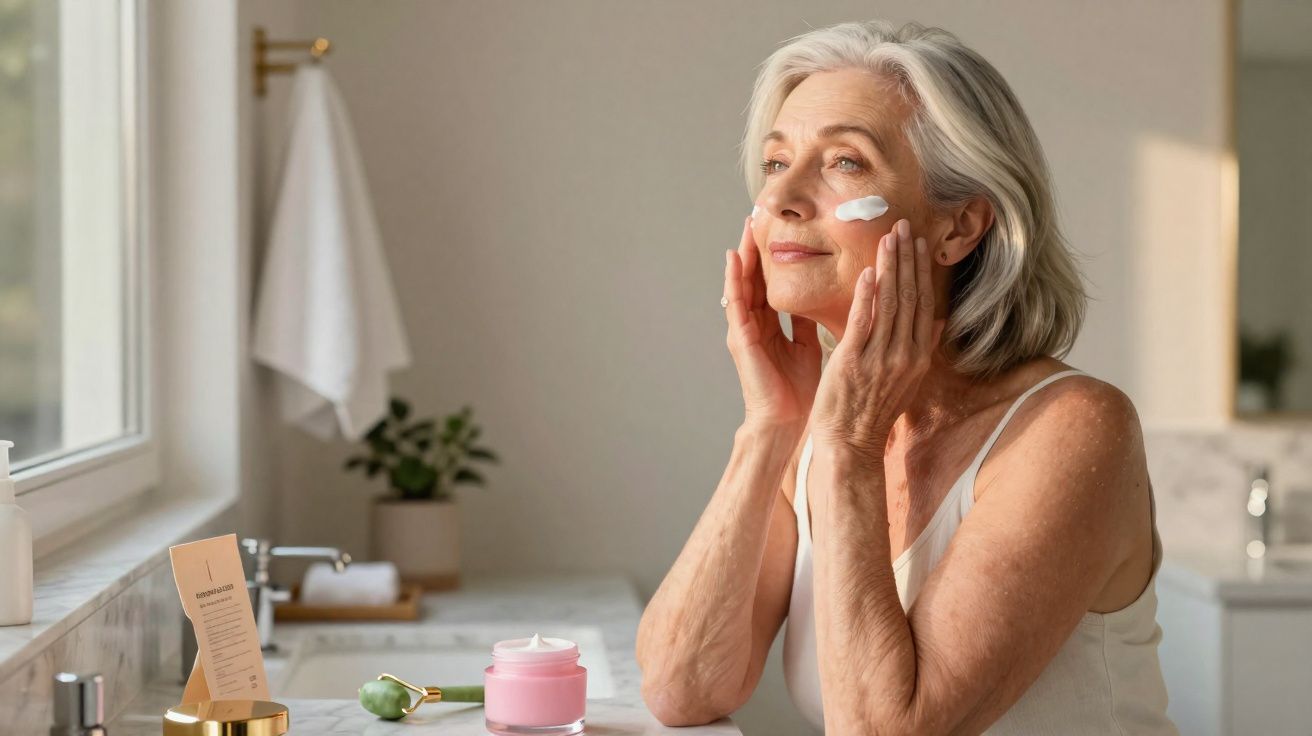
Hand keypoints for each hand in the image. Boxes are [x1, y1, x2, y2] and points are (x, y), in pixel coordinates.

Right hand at [724, 215, 821, 428]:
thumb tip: (820, 298)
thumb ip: (806, 322)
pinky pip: (735, 302)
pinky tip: (734, 257)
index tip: (779, 228)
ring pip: (741, 283)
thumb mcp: (807, 346)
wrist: (789, 421)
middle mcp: (753, 324)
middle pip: (753, 277)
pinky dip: (733, 278)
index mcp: (770, 325)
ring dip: (742, 254)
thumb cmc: (800, 391)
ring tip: (745, 225)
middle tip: (759, 213)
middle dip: (755, 246)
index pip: (770, 283)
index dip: (773, 256)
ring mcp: (743, 330)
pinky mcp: (740, 338)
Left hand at [808, 219, 945, 458]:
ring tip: (889, 238)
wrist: (850, 445)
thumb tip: (939, 322)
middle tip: (904, 226)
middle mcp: (904, 356)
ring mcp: (880, 359)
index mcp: (917, 357)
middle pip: (910, 297)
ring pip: (889, 304)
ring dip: (890, 268)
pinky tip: (867, 272)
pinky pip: (863, 323)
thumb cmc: (872, 412)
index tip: (918, 243)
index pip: (923, 304)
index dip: (921, 271)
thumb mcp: (906, 380)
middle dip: (907, 259)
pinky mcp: (854, 363)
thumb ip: (920, 348)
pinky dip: (867, 296)